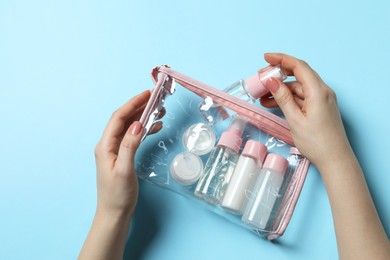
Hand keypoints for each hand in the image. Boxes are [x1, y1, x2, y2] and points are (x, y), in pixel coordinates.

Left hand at [94, 90, 149, 216]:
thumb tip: (138, 124)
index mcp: (105, 145)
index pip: (119, 118)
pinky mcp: (122, 156)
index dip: (132, 104)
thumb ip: (129, 145)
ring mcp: (114, 150)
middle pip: (124, 120)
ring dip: (143, 117)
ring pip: (129, 127)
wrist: (114, 213)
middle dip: (139, 107)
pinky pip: (133, 137)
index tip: (147, 94)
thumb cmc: (117, 194)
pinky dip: (144, 130)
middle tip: (155, 99)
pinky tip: (155, 127)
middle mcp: (108, 144)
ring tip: (159, 110)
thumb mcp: (125, 169)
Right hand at [260, 53, 351, 169]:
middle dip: (279, 74)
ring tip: (262, 96)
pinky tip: (274, 103)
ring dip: (281, 89)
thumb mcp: (295, 119)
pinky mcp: (320, 107)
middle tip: (261, 78)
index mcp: (318, 91)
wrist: (335, 160)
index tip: (266, 58)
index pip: (299, 67)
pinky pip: (302, 96)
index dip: (281, 59)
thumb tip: (271, 81)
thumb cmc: (317, 142)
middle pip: (299, 74)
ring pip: (298, 87)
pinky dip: (288, 98)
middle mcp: (323, 91)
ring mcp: (322, 99)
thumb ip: (283, 98)